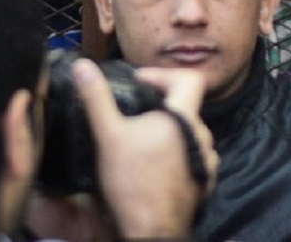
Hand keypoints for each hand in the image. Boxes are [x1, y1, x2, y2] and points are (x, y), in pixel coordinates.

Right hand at [72, 58, 218, 238]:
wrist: (153, 227)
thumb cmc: (132, 180)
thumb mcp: (109, 135)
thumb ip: (97, 98)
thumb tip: (83, 65)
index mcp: (184, 117)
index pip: (190, 78)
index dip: (165, 75)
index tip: (140, 84)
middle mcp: (202, 134)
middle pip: (187, 106)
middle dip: (161, 105)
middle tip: (133, 113)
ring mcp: (207, 159)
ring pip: (190, 132)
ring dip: (169, 130)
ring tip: (141, 140)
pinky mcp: (205, 179)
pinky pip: (193, 156)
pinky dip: (176, 153)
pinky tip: (155, 165)